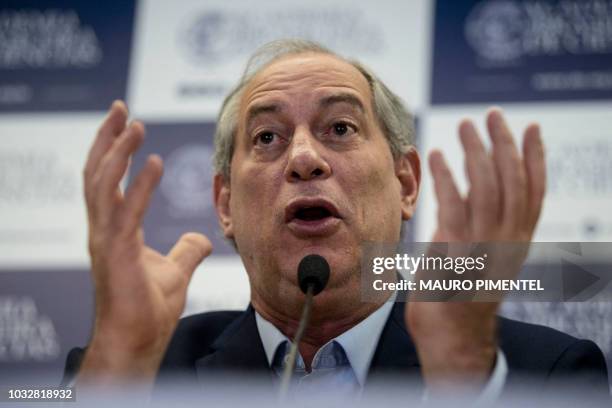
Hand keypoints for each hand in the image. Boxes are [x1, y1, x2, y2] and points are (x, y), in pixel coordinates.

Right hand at [78, 101, 211, 384]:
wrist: (138, 341)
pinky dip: (140, 186)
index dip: (113, 149)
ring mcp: (105, 240)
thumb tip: (201, 238)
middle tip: (121, 108)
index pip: (107, 179)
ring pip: (102, 184)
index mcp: (113, 229)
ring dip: (117, 151)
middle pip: (98, 172)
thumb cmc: (149, 309)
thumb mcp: (176, 270)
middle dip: (107, 137)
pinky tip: (156, 163)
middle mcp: (103, 229)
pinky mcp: (115, 253)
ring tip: (134, 124)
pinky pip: (126, 212)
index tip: (126, 121)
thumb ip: (187, 250)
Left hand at [406, 109, 545, 392]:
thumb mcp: (480, 260)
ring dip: (476, 151)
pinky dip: (446, 176)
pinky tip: (436, 155)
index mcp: (516, 242)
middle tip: (491, 115)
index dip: (535, 158)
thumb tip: (466, 196)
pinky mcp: (456, 250)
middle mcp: (507, 240)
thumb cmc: (460, 300)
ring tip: (465, 125)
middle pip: (512, 181)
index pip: (533, 192)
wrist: (452, 339)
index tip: (531, 128)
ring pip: (488, 186)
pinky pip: (453, 203)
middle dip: (503, 144)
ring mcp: (483, 245)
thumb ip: (477, 228)